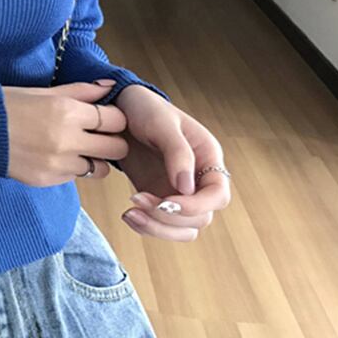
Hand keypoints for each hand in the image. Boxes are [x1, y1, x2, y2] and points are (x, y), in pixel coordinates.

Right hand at [3, 80, 128, 186]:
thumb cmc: (8, 105)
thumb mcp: (45, 91)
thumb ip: (81, 91)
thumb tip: (108, 87)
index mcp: (67, 111)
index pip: (116, 119)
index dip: (114, 118)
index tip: (106, 117)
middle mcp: (67, 140)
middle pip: (117, 148)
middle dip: (112, 140)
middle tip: (98, 135)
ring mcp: (58, 164)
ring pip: (99, 168)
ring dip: (94, 158)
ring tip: (76, 148)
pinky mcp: (47, 180)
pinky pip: (75, 177)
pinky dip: (71, 167)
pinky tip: (54, 155)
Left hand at [112, 85, 230, 241]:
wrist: (119, 111)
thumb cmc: (145, 109)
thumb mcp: (161, 123)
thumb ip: (177, 153)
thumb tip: (187, 188)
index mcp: (207, 158)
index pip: (218, 195)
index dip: (196, 206)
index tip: (166, 201)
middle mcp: (197, 179)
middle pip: (200, 218)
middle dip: (169, 217)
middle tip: (137, 199)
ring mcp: (178, 191)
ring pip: (182, 229)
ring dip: (157, 228)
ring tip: (129, 213)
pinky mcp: (157, 197)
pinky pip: (160, 224)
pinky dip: (145, 226)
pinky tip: (128, 214)